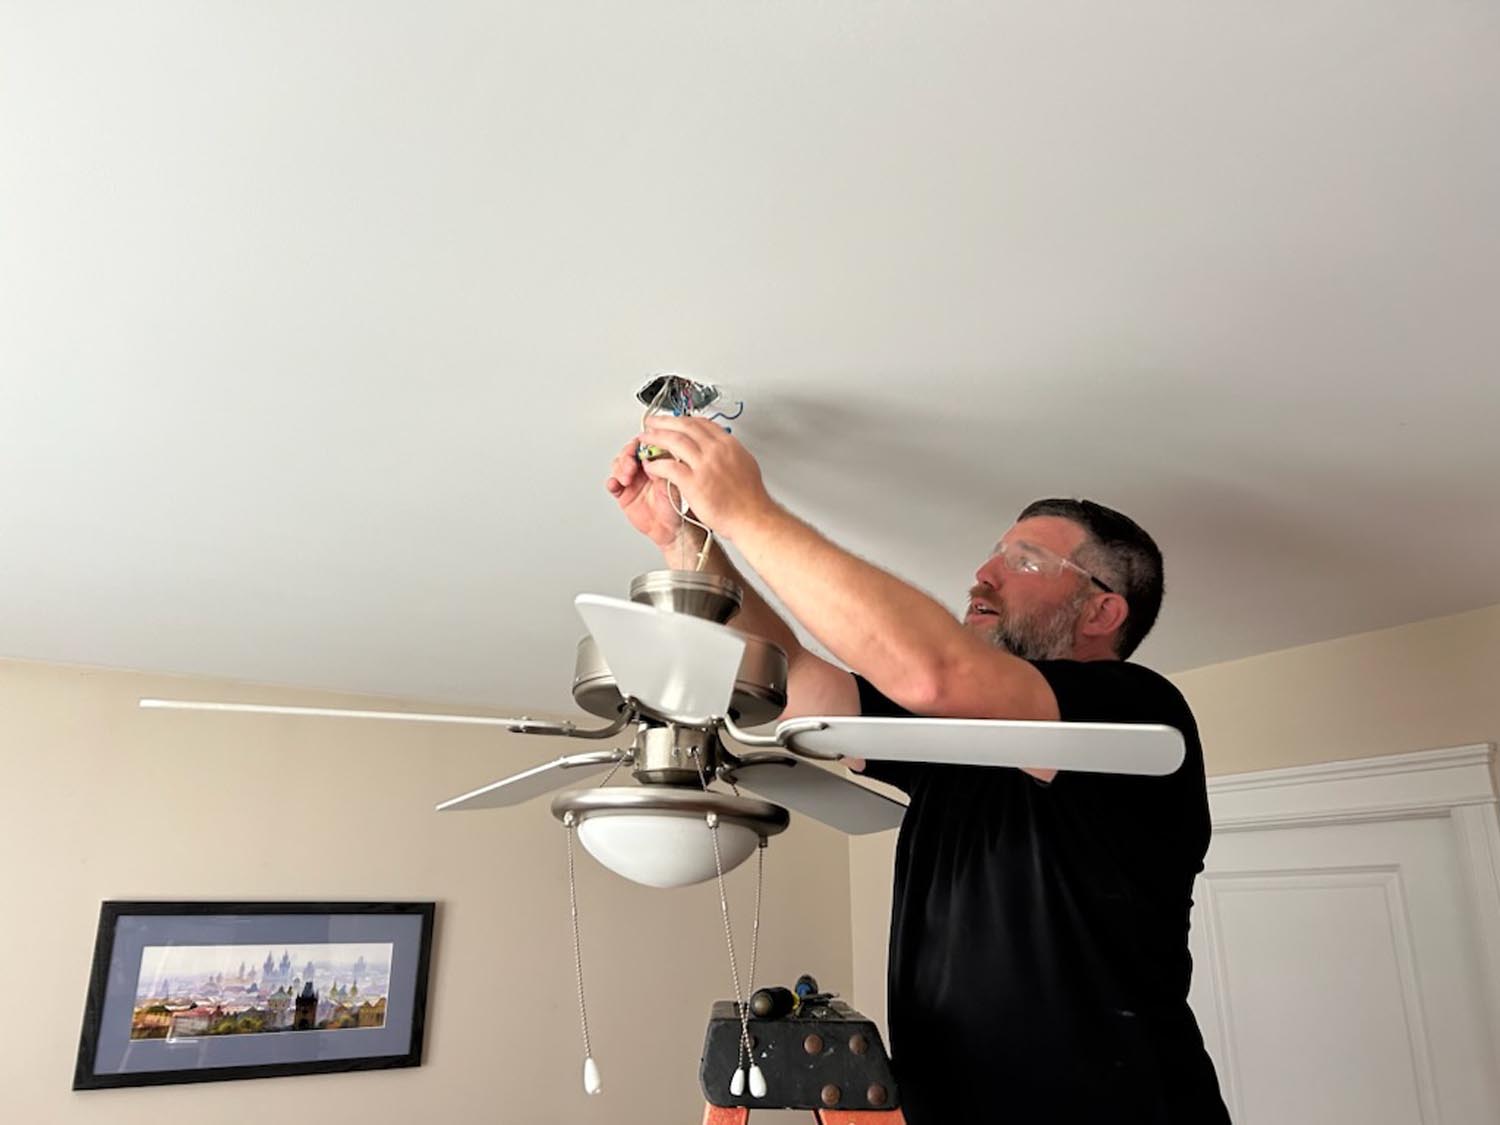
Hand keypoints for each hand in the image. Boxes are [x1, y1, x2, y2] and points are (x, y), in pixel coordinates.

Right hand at [605, 437, 685, 549]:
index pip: (645, 445)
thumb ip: (662, 468)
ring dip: (620, 468)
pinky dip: (612, 482)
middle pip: (629, 453)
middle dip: (627, 456)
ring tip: (626, 478)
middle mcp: (644, 468)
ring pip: (618, 465)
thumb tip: (651, 455)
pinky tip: (615, 484)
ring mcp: (632, 480)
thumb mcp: (673, 482)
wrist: (669, 529)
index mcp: (657, 461)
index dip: (640, 443)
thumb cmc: (676, 506)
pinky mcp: (623, 493)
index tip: (639, 446)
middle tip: (631, 465)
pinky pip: (613, 484)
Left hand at [636, 416, 774, 540]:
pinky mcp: (693, 482)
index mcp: (728, 445)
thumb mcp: (745, 464)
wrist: (752, 517)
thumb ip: (729, 453)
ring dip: (656, 437)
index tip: (674, 420)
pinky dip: (657, 464)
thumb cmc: (750, 498)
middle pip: (685, 426)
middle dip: (665, 422)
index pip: (702, 423)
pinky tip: (650, 465)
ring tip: (646, 438)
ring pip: (674, 441)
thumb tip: (722, 448)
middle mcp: (716, 450)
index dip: (684, 420)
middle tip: (653, 422)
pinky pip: (668, 467)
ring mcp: (704, 465)